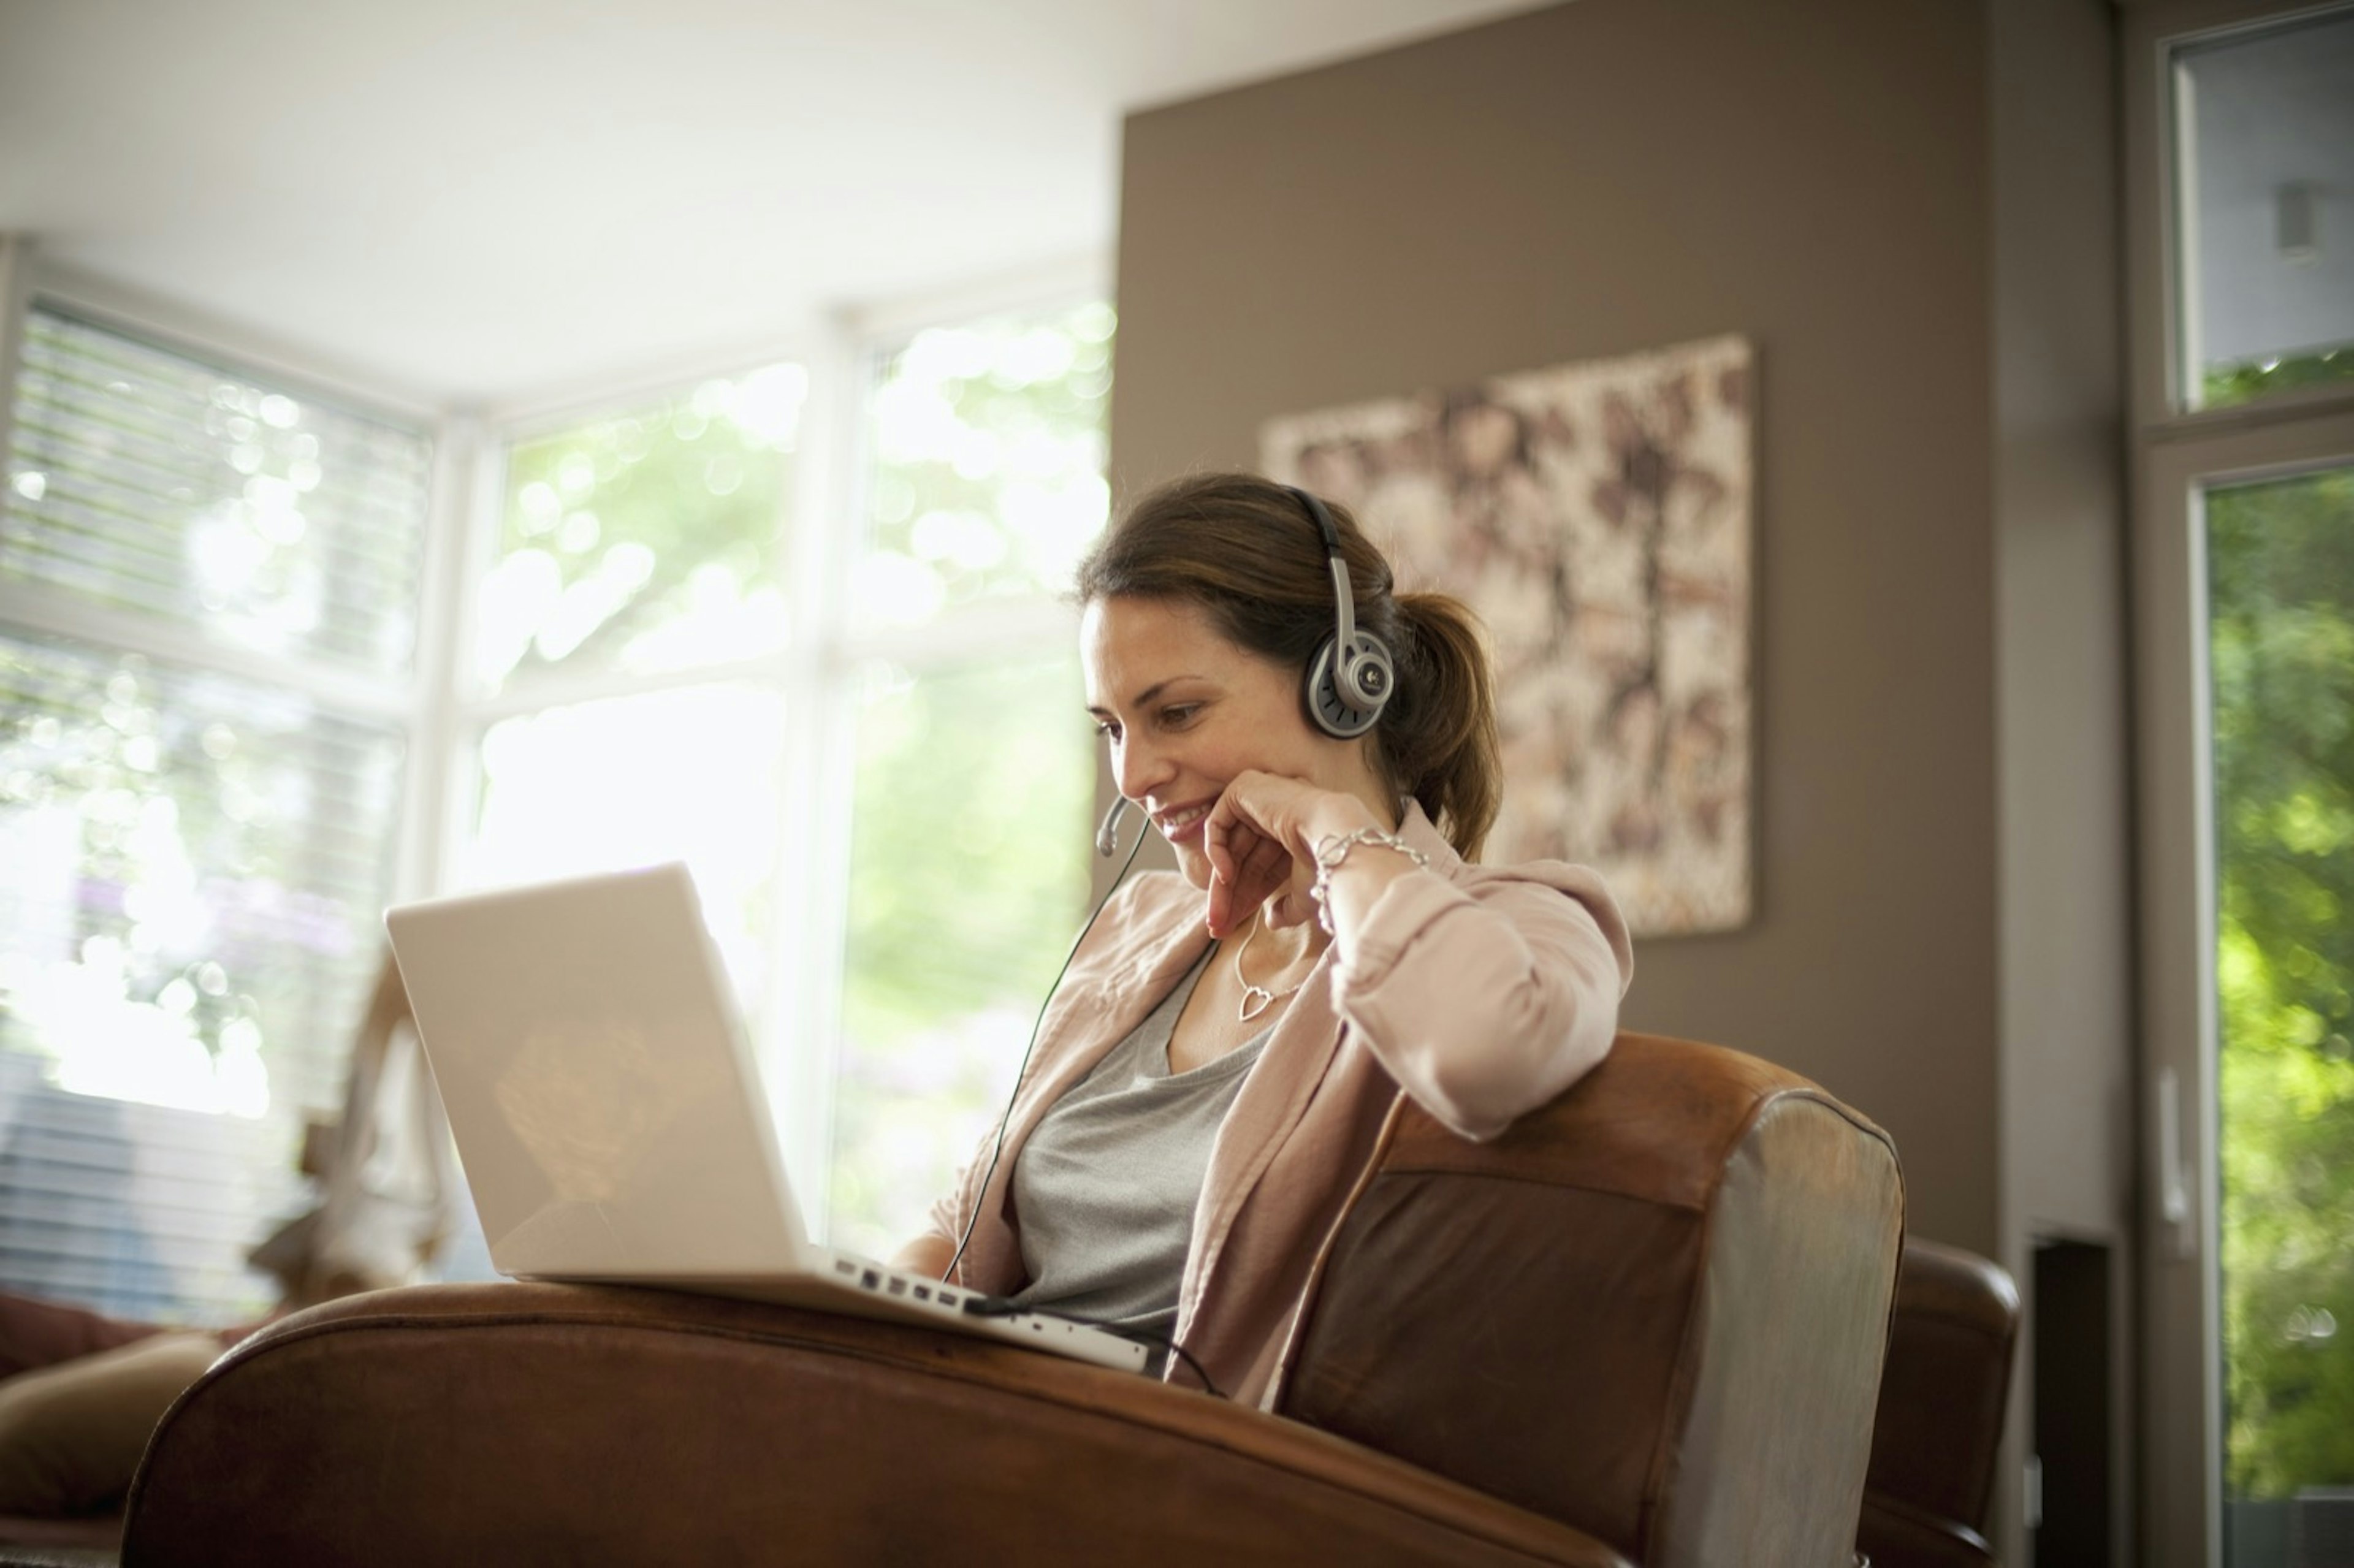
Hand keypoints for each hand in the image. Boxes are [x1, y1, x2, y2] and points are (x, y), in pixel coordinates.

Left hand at [1200, 771, 1377, 937]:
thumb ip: (1287, 908)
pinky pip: (1217, 823)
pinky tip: (1225, 876)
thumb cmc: (1326, 867)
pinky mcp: (1245, 788)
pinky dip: (1215, 851)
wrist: (1332, 838)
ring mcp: (1260, 799)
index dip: (1245, 898)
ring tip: (1217, 917)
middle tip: (1217, 927)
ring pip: (1229, 849)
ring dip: (1221, 887)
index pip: (1260, 869)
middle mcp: (1277, 816)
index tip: (1230, 926)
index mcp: (1293, 835)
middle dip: (1230, 897)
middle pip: (1243, 861)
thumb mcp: (1304, 896)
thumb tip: (1273, 921)